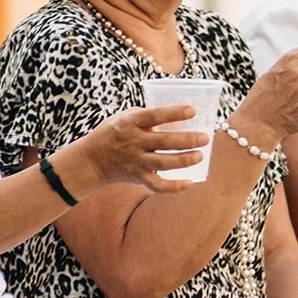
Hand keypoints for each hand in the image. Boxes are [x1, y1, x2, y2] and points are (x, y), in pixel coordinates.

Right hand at [68, 104, 209, 195]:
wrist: (92, 159)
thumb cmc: (113, 133)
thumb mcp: (125, 117)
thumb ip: (147, 116)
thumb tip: (178, 117)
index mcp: (130, 122)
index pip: (155, 115)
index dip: (174, 113)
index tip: (193, 111)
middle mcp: (133, 141)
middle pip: (164, 141)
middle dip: (187, 140)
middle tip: (205, 138)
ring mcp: (135, 161)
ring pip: (163, 163)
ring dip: (184, 160)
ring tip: (200, 156)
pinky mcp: (137, 177)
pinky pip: (157, 185)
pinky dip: (174, 186)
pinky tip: (189, 183)